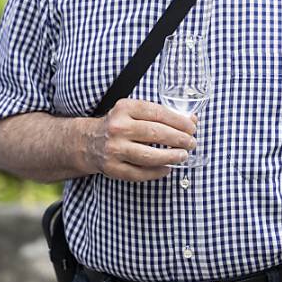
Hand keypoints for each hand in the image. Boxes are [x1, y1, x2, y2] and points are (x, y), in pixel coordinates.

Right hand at [81, 98, 196, 180]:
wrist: (89, 142)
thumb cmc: (118, 125)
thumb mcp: (134, 112)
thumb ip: (162, 115)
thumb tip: (192, 120)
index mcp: (124, 108)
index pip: (157, 113)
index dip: (178, 121)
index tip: (192, 127)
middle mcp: (118, 127)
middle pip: (155, 134)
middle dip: (178, 139)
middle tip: (191, 143)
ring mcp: (114, 149)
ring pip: (148, 156)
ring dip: (171, 157)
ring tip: (183, 156)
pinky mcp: (112, 168)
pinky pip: (140, 173)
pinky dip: (157, 172)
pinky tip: (167, 168)